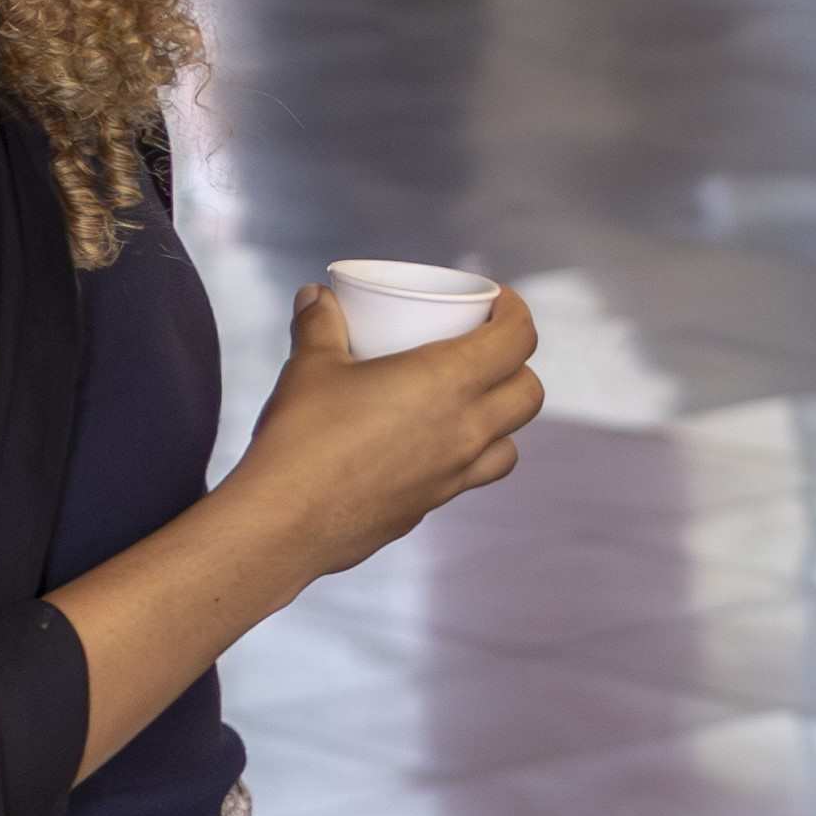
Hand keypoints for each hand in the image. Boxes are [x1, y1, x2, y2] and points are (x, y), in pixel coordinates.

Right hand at [239, 283, 537, 575]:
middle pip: (529, 393)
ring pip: (512, 442)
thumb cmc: (303, 436)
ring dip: (503, 417)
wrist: (286, 519)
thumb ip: (319, 324)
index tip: (499, 302)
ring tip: (469, 401)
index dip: (517, 313)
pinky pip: (474, 475)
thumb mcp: (311, 365)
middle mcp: (467, 429)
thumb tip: (316, 295)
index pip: (517, 340)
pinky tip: (436, 445)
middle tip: (483, 350)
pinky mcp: (434, 503)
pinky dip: (472, 454)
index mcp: (448, 382)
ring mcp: (456, 473)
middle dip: (517, 365)